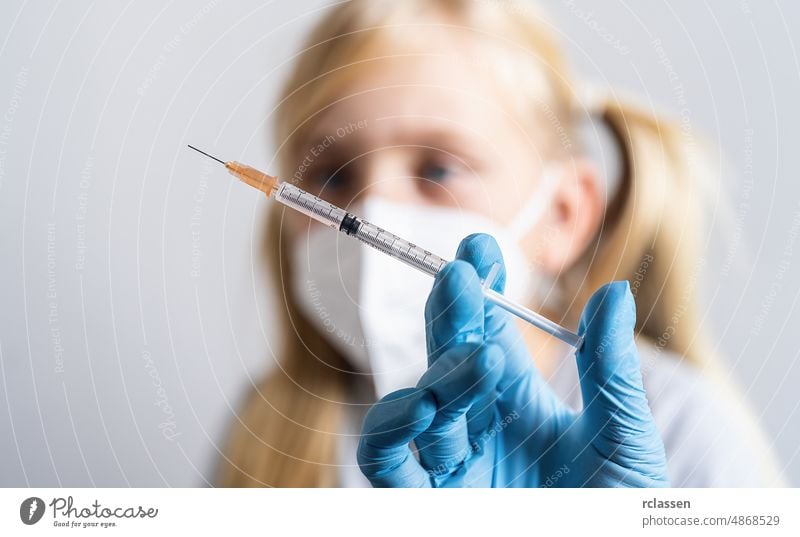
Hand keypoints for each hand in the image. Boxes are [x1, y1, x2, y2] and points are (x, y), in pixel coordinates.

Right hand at [357, 233, 668, 486]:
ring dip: (441, 373)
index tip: (482, 247)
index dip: (480, 289)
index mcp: (517, 402)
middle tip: (465, 273)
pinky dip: (393, 428)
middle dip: (453, 311)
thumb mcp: (623, 437)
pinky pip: (387, 462)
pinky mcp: (428, 501)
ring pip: (418, 403)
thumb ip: (609, 370)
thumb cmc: (619, 510)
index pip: (486, 332)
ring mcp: (449, 462)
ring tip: (480, 360)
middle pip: (448, 356)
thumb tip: (614, 292)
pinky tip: (424, 405)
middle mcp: (477, 424)